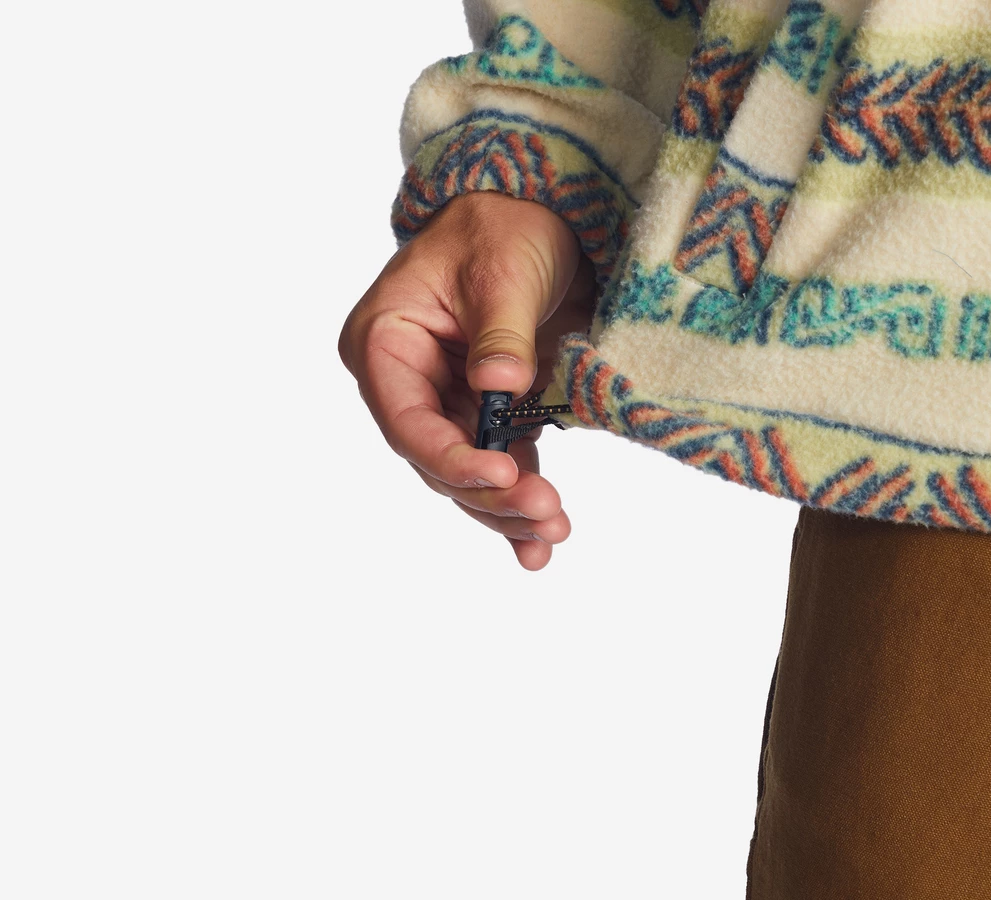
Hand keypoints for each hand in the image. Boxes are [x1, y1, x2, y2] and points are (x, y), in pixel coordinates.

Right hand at [338, 192, 595, 569]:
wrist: (538, 212)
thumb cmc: (505, 225)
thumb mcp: (503, 268)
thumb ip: (500, 334)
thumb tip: (500, 388)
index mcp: (384, 343)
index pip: (406, 420)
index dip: (450, 456)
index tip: (502, 473)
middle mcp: (407, 384)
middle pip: (438, 460)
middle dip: (491, 492)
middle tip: (547, 512)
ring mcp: (446, 404)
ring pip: (467, 475)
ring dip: (508, 509)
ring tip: (553, 534)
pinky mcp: (486, 417)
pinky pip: (498, 467)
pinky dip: (519, 501)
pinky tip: (541, 543)